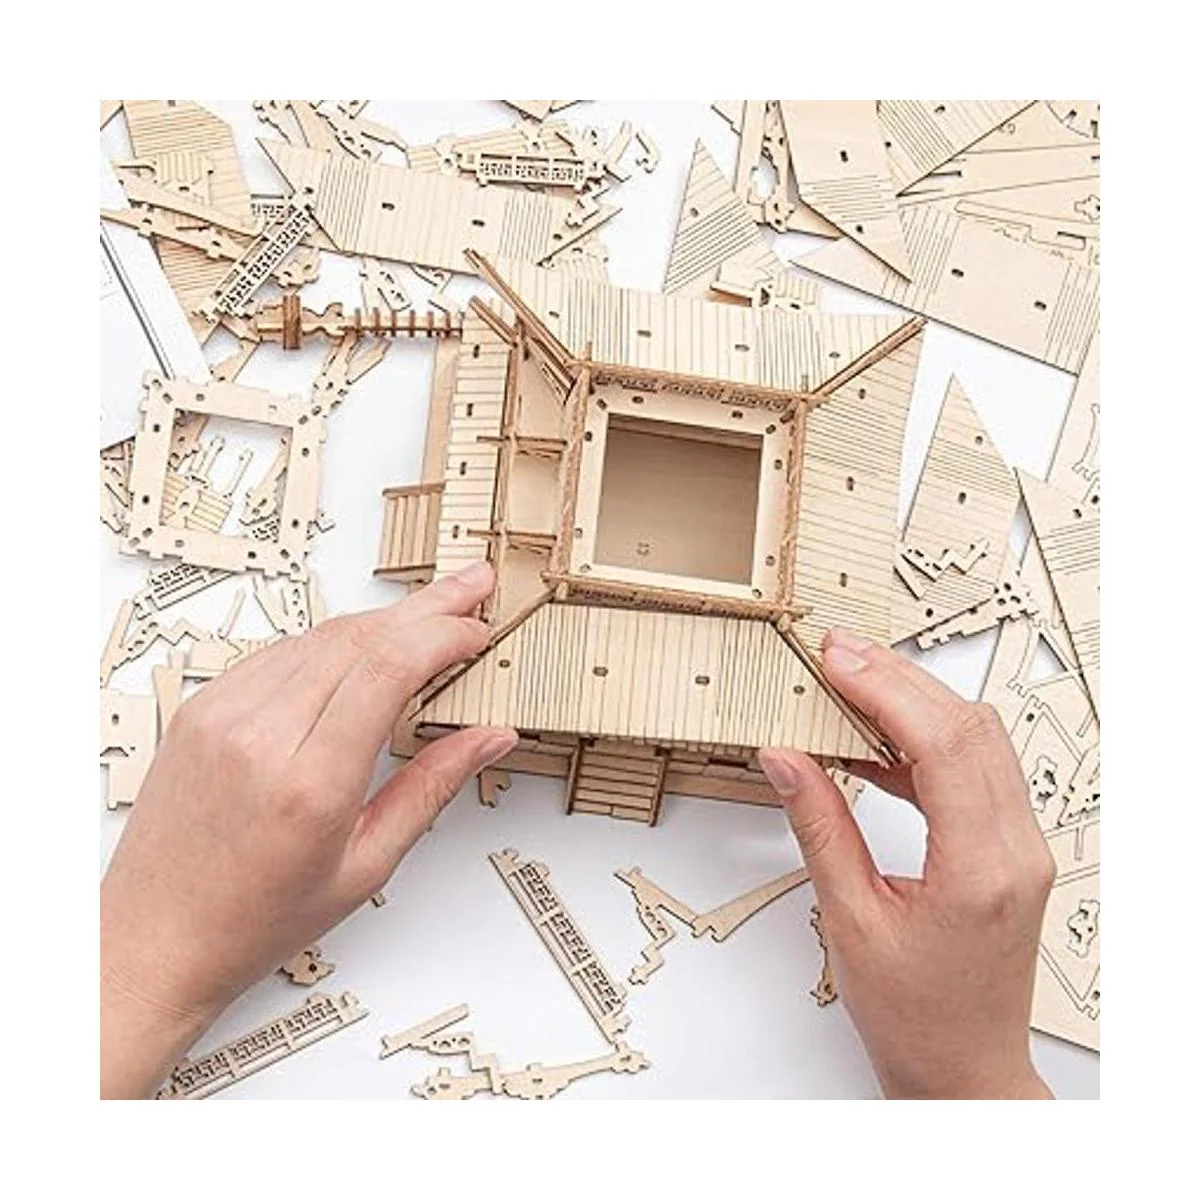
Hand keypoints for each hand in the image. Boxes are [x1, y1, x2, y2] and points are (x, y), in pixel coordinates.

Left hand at [100, 562, 516, 1097]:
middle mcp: (259, 736)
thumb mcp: (365, 865)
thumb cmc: (254, 917)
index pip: (387, 669)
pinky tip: (365, 644)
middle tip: (473, 589)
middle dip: (427, 609)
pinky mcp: (202, 707)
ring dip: (383, 620)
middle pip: (359, 637)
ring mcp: (222, 714)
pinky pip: (282, 652)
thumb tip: (488, 737)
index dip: (443, 635)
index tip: (479, 632)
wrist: (154, 936)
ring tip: (431, 612)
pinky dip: (333, 641)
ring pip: (321, 635)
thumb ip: (432, 788)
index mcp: (308, 784)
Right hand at [759, 628, 1055, 1098]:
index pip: (943, 745)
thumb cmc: (916, 1017)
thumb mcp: (851, 921)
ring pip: (977, 741)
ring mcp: (1020, 847)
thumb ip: (820, 828)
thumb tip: (788, 758)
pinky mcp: (1008, 849)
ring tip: (849, 684)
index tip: (837, 659)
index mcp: (981, 869)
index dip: (886, 690)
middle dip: (898, 680)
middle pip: (968, 728)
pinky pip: (972, 771)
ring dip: (914, 704)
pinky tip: (873, 742)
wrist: (964, 1069)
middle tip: (838, 653)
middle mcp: (1015, 850)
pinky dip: (923, 744)